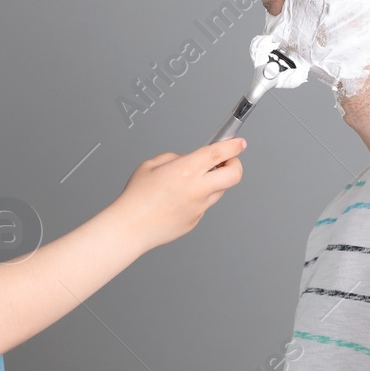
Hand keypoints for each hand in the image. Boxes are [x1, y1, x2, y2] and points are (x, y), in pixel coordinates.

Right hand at [110, 138, 246, 251]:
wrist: (131, 227)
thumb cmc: (136, 197)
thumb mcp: (151, 165)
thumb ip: (174, 159)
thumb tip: (187, 161)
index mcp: (187, 170)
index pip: (219, 153)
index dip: (233, 146)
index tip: (239, 143)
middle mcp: (197, 189)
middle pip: (234, 176)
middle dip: (236, 165)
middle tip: (227, 162)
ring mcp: (199, 207)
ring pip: (218, 191)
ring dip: (213, 183)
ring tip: (190, 183)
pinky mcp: (195, 221)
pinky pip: (202, 206)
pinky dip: (196, 199)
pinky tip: (176, 201)